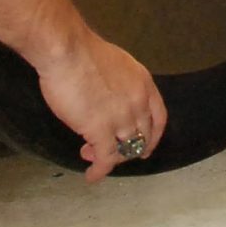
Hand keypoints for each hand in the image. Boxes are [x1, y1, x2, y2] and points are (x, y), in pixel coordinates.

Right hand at [35, 28, 166, 180]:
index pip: (159, 118)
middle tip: (110, 152)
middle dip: (127, 148)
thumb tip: (112, 97)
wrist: (67, 51)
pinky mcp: (100, 130)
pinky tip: (91, 175)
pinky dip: (99, 170)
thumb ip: (121, 84)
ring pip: (124, 150)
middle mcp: (138, 103)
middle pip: (142, 137)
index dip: (153, 136)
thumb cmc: (83, 53)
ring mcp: (122, 118)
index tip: (145, 146)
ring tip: (90, 156)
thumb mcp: (116, 65)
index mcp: (144, 85)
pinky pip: (105, 159)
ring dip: (109, 157)